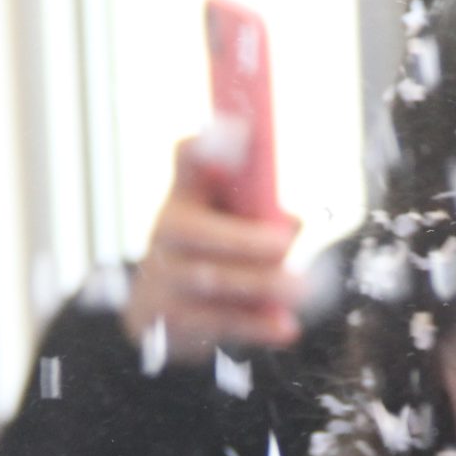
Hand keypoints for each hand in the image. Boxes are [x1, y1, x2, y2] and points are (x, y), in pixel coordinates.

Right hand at [119, 143, 303, 361]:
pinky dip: (256, 326)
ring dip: (261, 284)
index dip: (208, 143)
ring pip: (213, 280)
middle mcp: (166, 232)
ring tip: (300, 289)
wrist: (155, 312)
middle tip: (284, 244)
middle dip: (246, 239)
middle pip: (202, 232)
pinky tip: (285, 329)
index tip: (240, 127)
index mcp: (184, 197)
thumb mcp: (225, 223)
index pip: (189, 161)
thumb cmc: (207, 254)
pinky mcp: (169, 321)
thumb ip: (260, 214)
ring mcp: (164, 278)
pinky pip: (218, 322)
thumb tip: (293, 222)